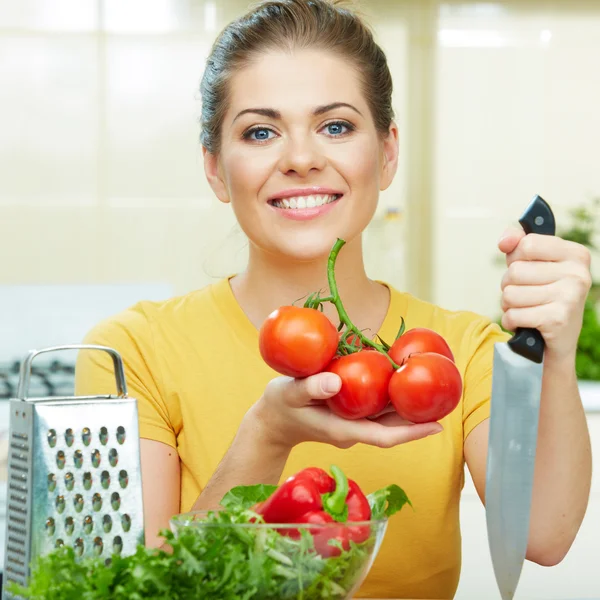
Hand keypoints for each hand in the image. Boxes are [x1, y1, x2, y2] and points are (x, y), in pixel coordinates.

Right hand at [247, 371, 442, 450]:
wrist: (271, 420)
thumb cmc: (279, 405)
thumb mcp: (289, 393)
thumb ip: (310, 387)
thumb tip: (337, 381)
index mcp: (343, 430)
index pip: (384, 436)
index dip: (411, 433)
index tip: (437, 426)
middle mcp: (353, 429)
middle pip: (392, 428)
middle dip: (420, 420)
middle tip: (447, 402)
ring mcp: (352, 423)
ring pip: (387, 419)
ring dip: (409, 409)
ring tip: (434, 392)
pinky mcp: (350, 415)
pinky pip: (376, 410)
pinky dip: (392, 399)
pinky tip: (402, 383)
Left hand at [498, 227, 591, 360]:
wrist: (556, 343)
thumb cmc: (541, 297)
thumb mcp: (534, 264)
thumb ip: (518, 243)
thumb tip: (505, 241)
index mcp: (575, 254)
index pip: (526, 244)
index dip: (515, 258)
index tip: (526, 268)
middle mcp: (578, 273)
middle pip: (515, 271)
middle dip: (510, 285)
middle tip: (526, 296)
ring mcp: (570, 296)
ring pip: (509, 293)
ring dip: (508, 305)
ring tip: (526, 309)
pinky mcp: (557, 319)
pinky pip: (512, 314)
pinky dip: (511, 321)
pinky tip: (525, 324)